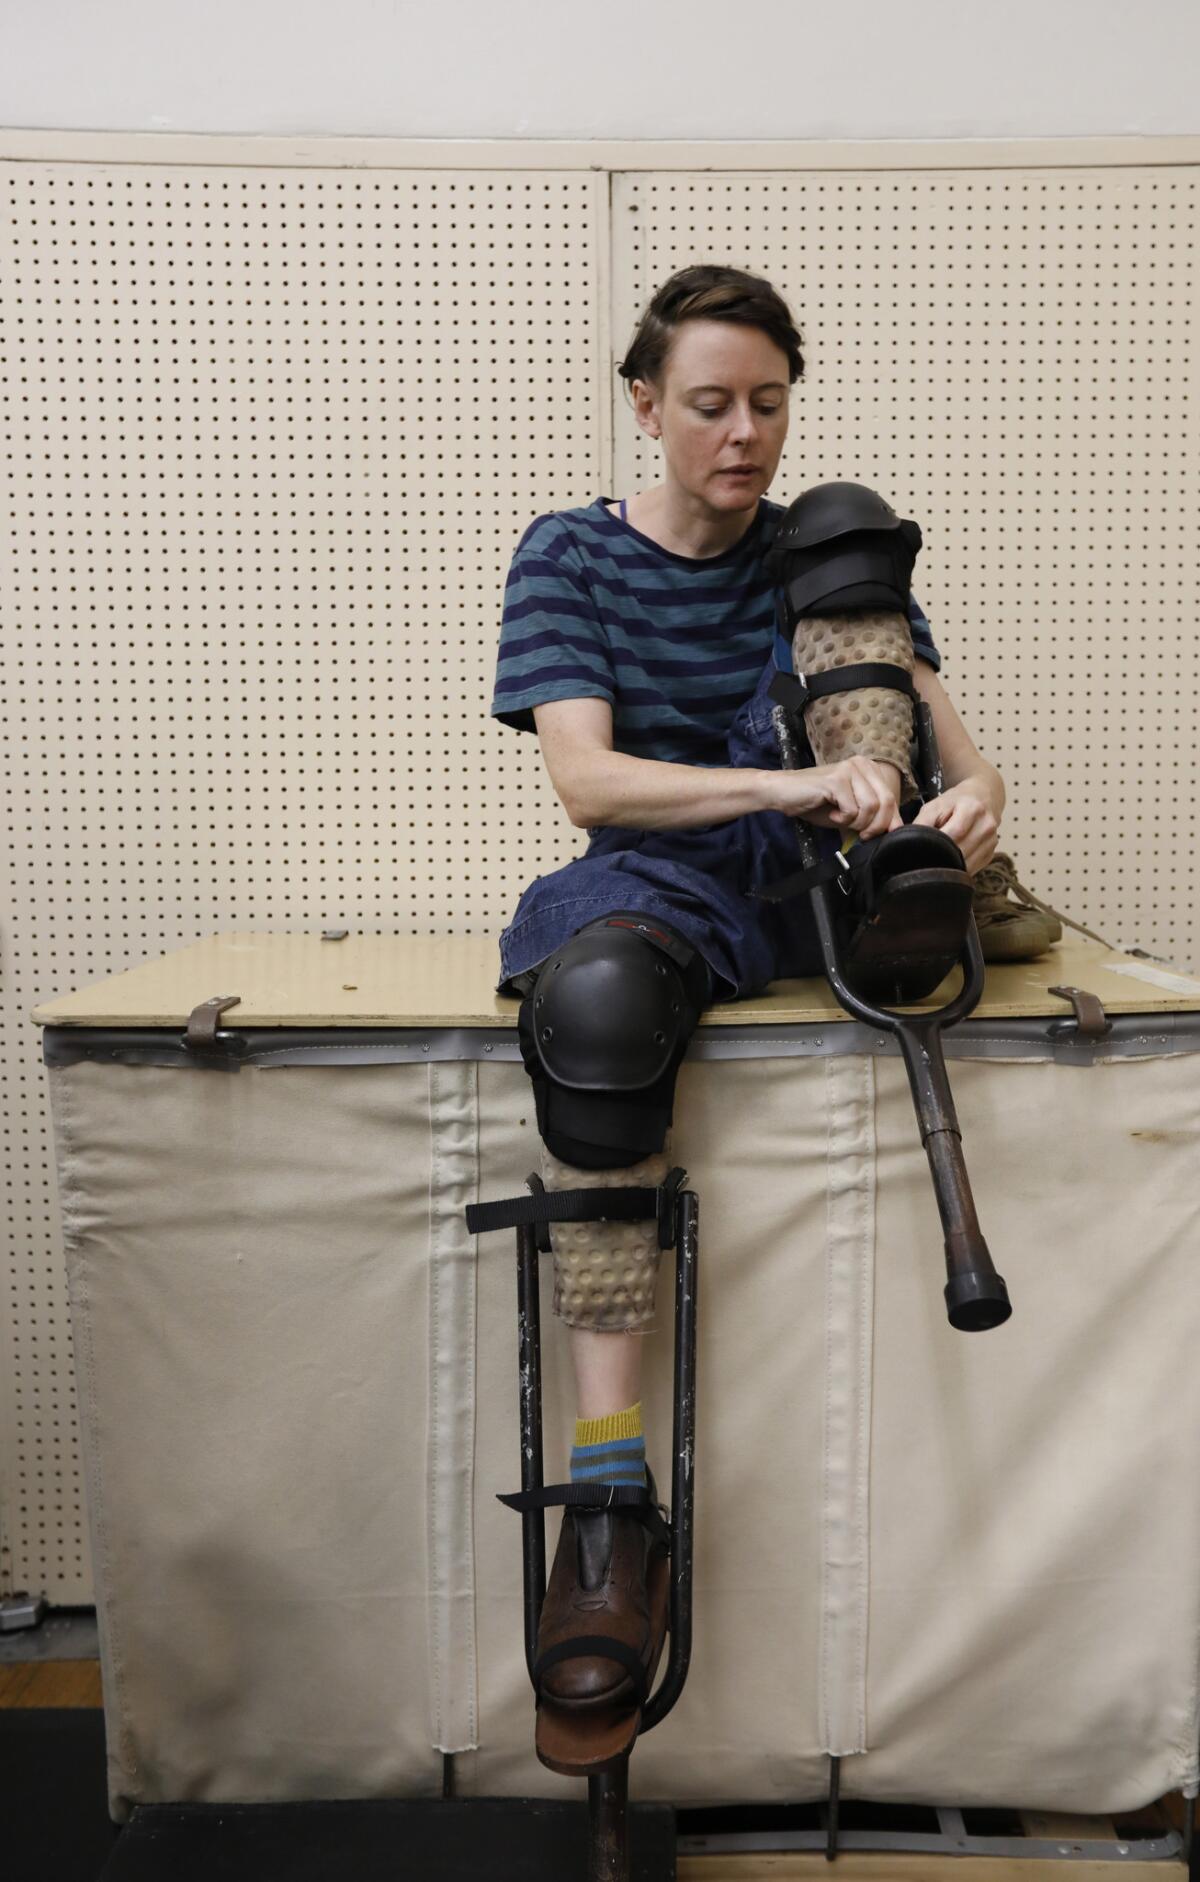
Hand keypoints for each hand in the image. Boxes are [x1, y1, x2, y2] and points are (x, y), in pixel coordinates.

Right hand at [778, 756, 903, 839]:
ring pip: (871, 807)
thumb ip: (873, 815)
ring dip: (856, 822)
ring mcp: (849, 770)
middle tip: (860, 833)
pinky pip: (852, 809)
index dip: (889, 821)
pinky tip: (832, 814)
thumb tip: (896, 828)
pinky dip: (843, 819)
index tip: (873, 834)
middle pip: (886, 802)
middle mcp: (861, 764)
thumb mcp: (852, 811)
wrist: (784, 794)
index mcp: (868, 768)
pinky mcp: (836, 780)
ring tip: (841, 819)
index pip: (892, 798)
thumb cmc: (817, 802)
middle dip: (875, 825)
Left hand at [913, 783, 998, 874]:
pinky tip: (950, 863)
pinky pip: (973, 868)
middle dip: (942, 858)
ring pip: (967, 865)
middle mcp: (986, 826)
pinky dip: (959, 869)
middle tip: (925, 861)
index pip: (953, 835)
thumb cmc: (954, 801)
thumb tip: (909, 844)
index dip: (936, 846)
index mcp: (972, 810)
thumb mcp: (934, 806)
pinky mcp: (991, 853)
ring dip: (950, 867)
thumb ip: (922, 823)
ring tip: (937, 861)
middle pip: (961, 853)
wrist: (982, 796)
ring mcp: (992, 842)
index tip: (921, 852)